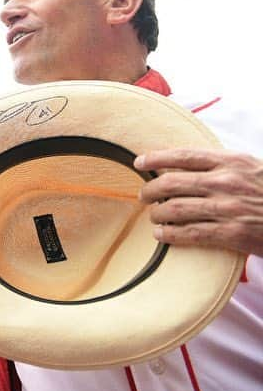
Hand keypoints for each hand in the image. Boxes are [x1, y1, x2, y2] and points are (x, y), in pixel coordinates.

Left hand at [136, 148, 262, 256]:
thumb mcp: (252, 168)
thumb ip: (222, 165)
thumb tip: (184, 165)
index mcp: (232, 161)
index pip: (183, 155)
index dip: (156, 157)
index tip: (139, 162)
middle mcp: (227, 181)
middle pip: (172, 182)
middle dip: (150, 190)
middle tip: (143, 196)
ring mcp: (229, 208)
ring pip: (176, 209)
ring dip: (157, 214)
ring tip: (153, 217)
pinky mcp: (232, 233)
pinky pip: (190, 233)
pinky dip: (170, 234)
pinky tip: (161, 235)